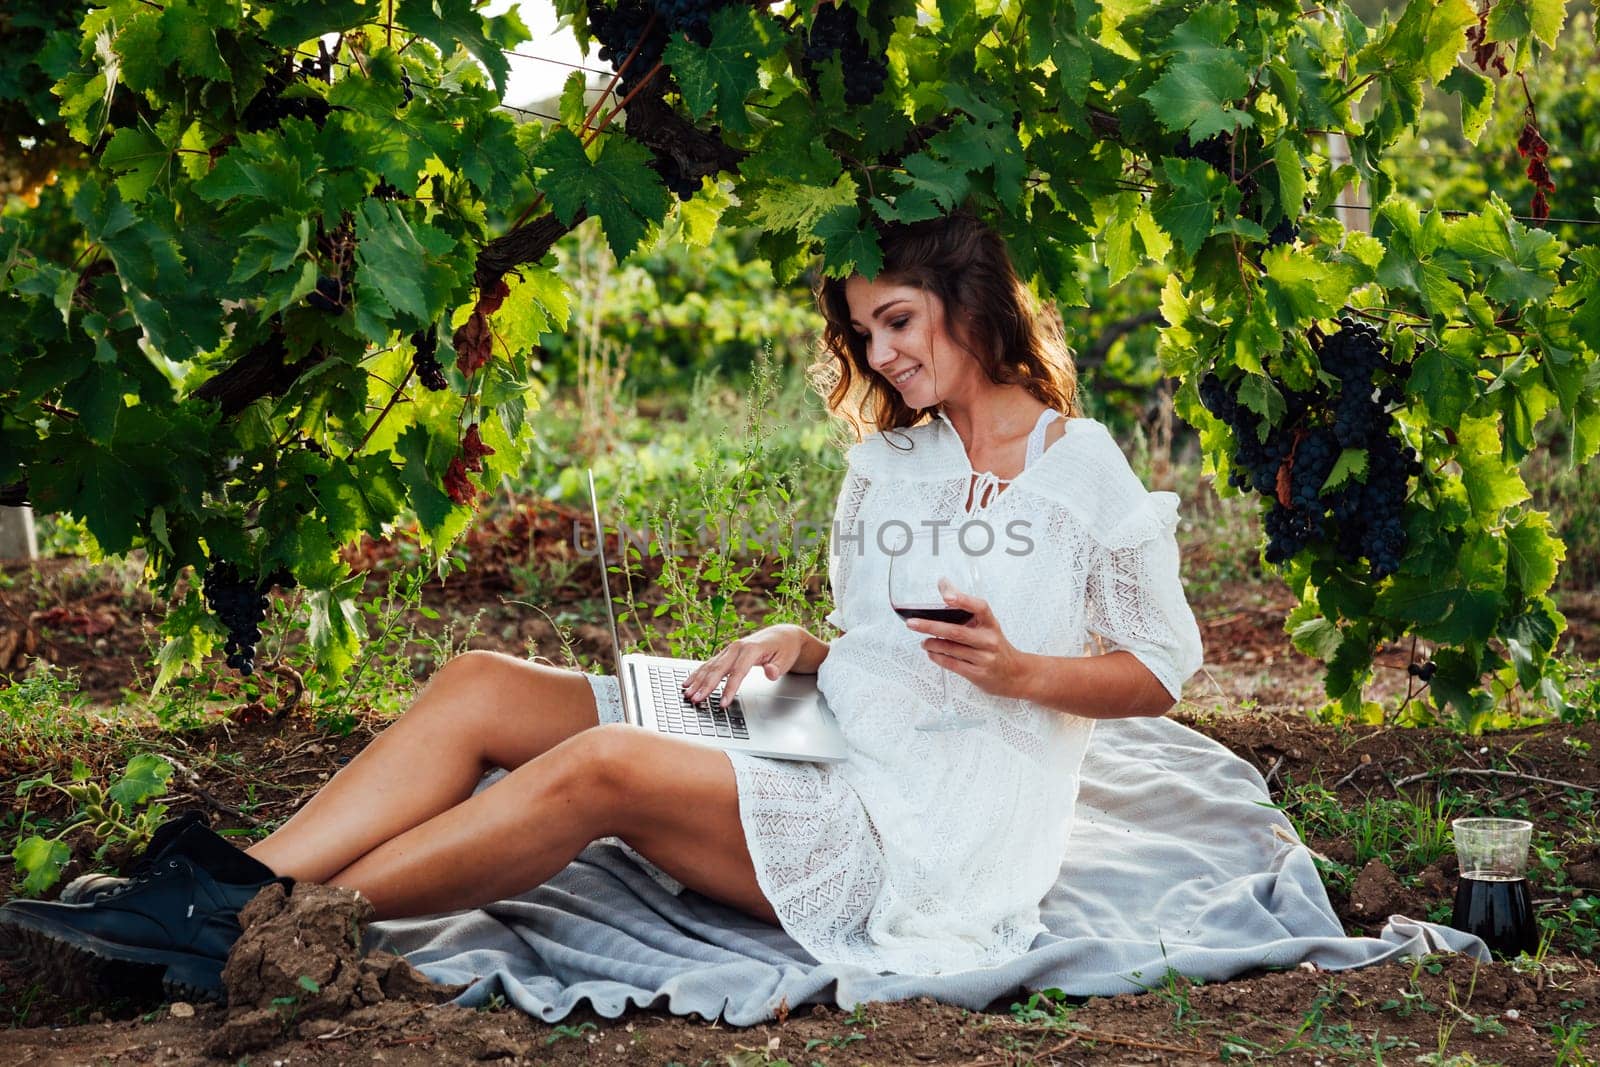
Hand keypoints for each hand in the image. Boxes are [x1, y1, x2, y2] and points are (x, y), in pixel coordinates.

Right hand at [681, 625, 807, 706]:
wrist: (782, 635)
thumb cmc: (784, 648)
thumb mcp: (786, 659)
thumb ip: (777, 668)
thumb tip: (771, 672)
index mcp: (751, 649)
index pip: (738, 672)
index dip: (729, 689)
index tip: (722, 703)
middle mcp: (737, 647)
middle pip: (718, 669)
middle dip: (706, 686)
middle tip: (696, 699)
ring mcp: (730, 649)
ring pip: (710, 666)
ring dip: (698, 680)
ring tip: (688, 694)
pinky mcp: (726, 653)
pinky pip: (709, 664)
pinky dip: (698, 673)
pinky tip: (688, 682)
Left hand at [903, 578, 1028, 699]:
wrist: (1015, 674)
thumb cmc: (994, 644)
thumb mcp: (985, 624)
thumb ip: (964, 605)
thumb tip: (943, 583)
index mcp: (990, 623)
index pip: (979, 607)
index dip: (963, 600)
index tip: (946, 596)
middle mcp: (989, 639)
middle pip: (956, 631)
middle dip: (930, 626)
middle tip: (912, 623)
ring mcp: (984, 658)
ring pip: (951, 649)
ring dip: (932, 643)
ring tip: (923, 640)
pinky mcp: (977, 673)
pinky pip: (952, 664)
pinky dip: (937, 657)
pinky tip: (931, 652)